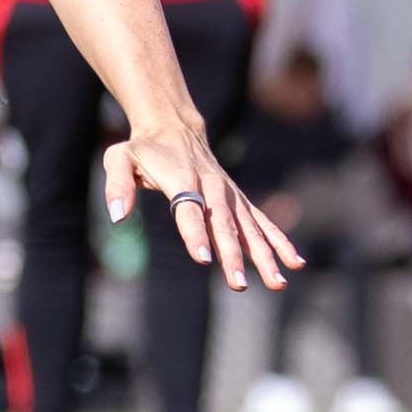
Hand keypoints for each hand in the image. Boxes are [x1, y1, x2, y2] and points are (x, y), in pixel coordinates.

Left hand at [101, 118, 299, 292]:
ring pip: (249, 227)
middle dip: (232, 256)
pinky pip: (262, 221)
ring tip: (277, 282)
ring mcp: (229, 193)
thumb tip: (117, 216)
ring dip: (264, 255)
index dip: (195, 233)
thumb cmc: (143, 149)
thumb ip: (117, 185)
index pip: (189, 209)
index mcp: (182, 178)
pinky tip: (294, 262)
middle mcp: (211, 186)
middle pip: (223, 224)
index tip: (203, 258)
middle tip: (238, 285)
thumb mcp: (119, 158)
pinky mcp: (239, 199)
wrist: (175, 126)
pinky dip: (279, 241)